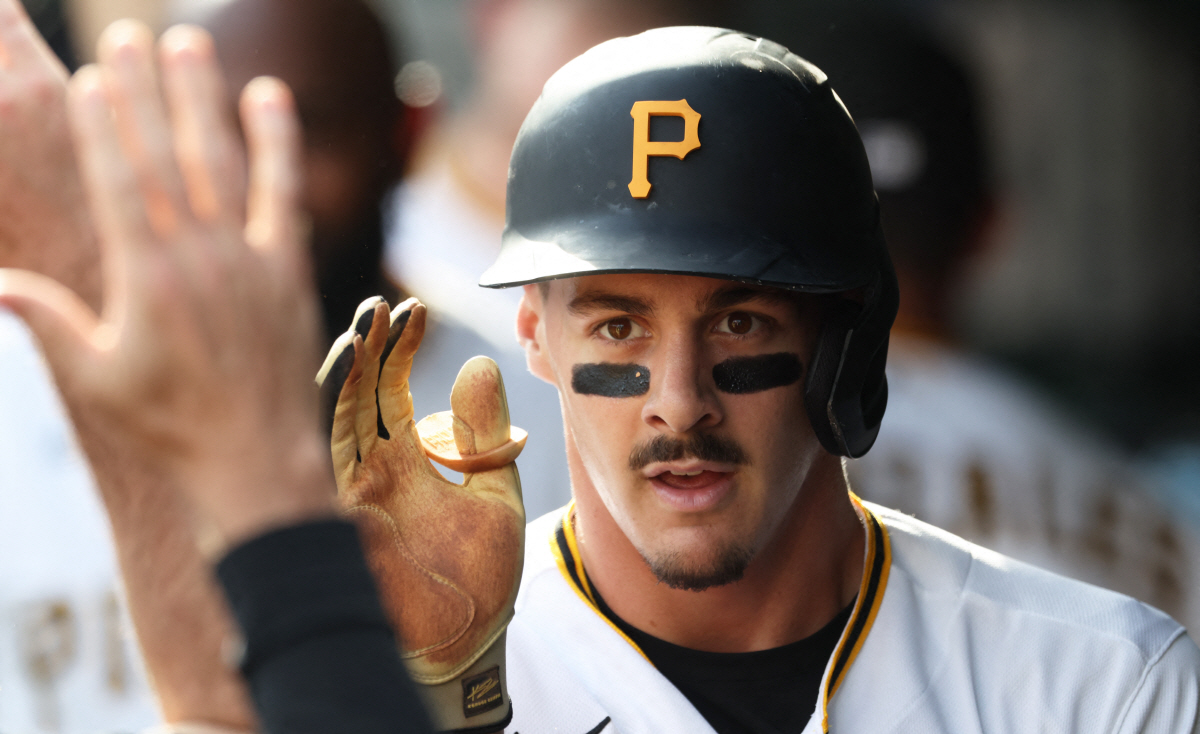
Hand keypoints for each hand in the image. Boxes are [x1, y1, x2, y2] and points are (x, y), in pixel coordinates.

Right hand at [0, 20, 331, 550]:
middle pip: (167, 157)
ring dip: (204, 99)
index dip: (104, 126)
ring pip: (223, 163)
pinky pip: (282, 193)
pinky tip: (271, 94)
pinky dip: (277, 144)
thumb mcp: (94, 380)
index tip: (91, 76)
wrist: (254, 459)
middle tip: (132, 34)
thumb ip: (49, 323)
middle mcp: (197, 257)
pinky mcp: (287, 268)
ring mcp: (247, 258)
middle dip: (146, 91)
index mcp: (143, 278)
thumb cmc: (168, 427)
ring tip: (190, 41)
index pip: (119, 184)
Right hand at [319, 296, 525, 730]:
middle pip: (355, 394)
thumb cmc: (481, 580)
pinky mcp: (336, 512)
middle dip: (364, 347)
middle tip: (380, 306)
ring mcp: (348, 489)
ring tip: (364, 325)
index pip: (390, 389)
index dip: (398, 347)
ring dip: (344, 371)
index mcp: (405, 462)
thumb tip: (481, 364)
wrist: (466, 644)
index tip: (413, 308)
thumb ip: (484, 435)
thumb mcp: (494, 493)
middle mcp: (369, 470)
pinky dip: (326, 412)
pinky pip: (320, 454)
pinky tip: (339, 372)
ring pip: (332, 417)